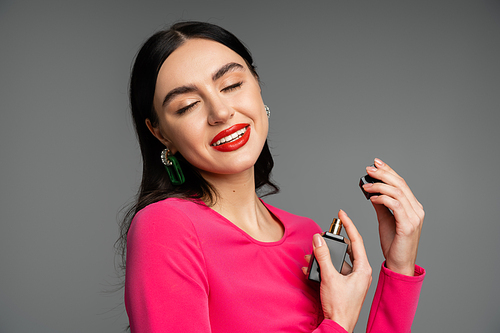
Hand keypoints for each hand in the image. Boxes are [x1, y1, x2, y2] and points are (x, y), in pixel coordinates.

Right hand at [303, 210, 371, 332]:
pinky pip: (334, 270)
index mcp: (363, 269)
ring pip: (338, 260)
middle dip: (332, 242)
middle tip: (324, 234)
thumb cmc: (340, 308)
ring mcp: (353, 279)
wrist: (338, 326)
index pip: (357, 240)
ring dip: (324, 257)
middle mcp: (360, 272)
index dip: (349, 224)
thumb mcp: (329, 278)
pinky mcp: (345, 285)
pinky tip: (312, 268)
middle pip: (347, 249)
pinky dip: (323, 267)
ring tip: (312, 255)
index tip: (342, 213)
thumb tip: (318, 240)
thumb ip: (323, 257)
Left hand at [362, 158, 424, 275]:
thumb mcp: (385, 219)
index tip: (376, 163)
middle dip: (383, 174)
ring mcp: (414, 217)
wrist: (399, 263)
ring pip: (397, 192)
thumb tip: (372, 191)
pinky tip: (371, 198)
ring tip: (366, 186)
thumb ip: (381, 204)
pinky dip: (382, 198)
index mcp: (413, 207)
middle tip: (369, 169)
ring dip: (379, 186)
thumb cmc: (394, 244)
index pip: (401, 183)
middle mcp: (416, 210)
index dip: (389, 171)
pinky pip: (394, 205)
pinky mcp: (408, 225)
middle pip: (400, 184)